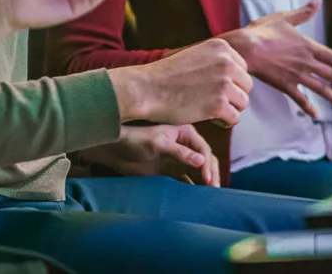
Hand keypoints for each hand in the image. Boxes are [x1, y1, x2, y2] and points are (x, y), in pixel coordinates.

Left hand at [80, 125, 218, 187]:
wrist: (117, 151)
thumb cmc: (136, 140)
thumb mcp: (158, 143)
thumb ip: (179, 152)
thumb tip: (202, 161)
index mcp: (185, 133)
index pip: (204, 149)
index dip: (208, 164)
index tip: (207, 178)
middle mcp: (186, 146)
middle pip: (205, 161)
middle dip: (211, 174)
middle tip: (214, 189)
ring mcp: (179, 160)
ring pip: (199, 172)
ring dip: (205, 182)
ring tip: (210, 195)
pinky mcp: (171, 172)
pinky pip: (186, 181)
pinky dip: (193, 188)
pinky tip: (196, 197)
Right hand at [110, 39, 252, 127]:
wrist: (147, 89)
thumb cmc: (167, 76)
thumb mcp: (195, 55)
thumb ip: (216, 60)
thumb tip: (238, 74)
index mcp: (221, 47)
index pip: (242, 69)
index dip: (230, 82)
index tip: (213, 88)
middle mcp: (226, 63)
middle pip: (246, 86)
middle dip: (232, 96)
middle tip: (212, 101)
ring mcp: (224, 84)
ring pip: (243, 103)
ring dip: (229, 109)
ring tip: (210, 110)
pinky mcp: (219, 105)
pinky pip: (235, 118)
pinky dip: (224, 122)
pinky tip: (209, 118)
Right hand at [221, 0, 331, 118]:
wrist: (247, 49)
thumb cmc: (263, 31)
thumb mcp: (285, 18)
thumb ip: (304, 12)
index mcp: (308, 46)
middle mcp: (306, 62)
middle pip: (331, 75)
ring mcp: (297, 75)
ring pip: (320, 88)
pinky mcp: (285, 85)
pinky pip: (300, 99)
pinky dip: (309, 108)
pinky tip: (316, 115)